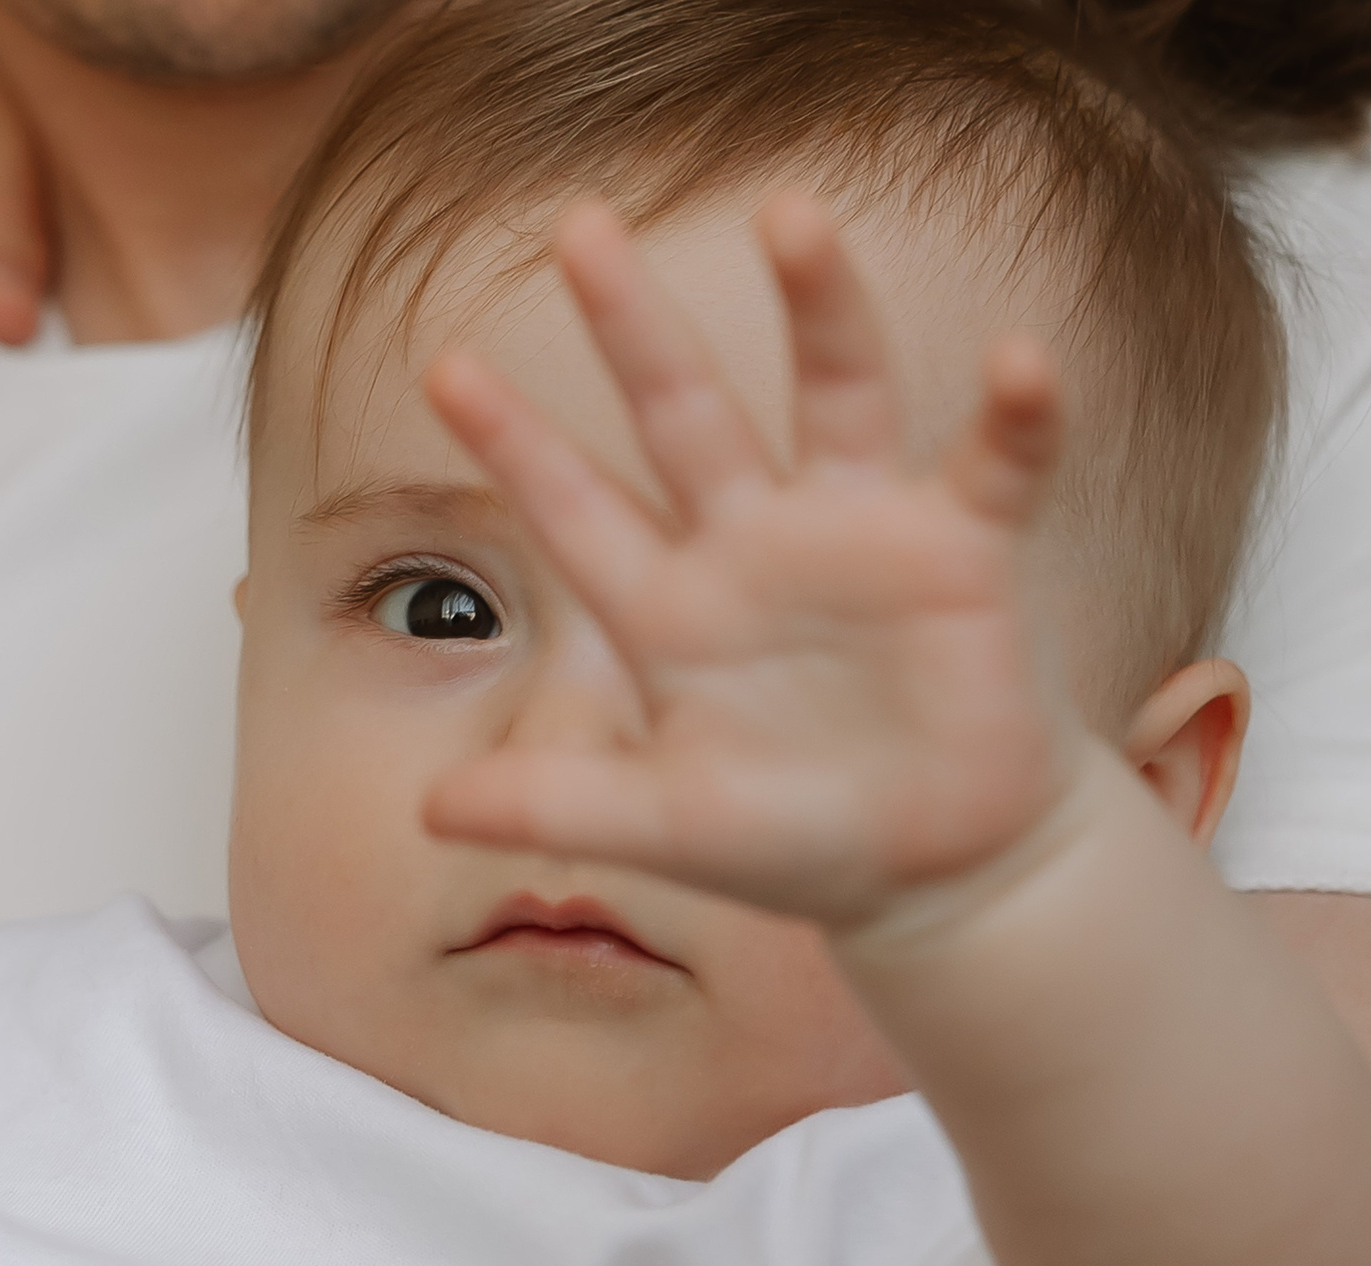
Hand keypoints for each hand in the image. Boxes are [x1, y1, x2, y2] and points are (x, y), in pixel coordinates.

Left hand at [425, 194, 1087, 936]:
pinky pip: (995, 466)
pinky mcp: (963, 554)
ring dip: (821, 306)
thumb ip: (555, 809)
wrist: (936, 871)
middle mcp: (752, 545)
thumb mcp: (665, 826)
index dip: (514, 442)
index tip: (442, 365)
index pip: (574, 507)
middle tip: (579, 226)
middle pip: (682, 411)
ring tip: (790, 212)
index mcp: (667, 606)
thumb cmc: (794, 840)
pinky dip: (1016, 418)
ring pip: (836, 394)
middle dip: (632, 324)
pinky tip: (1019, 362)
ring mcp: (858, 536)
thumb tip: (427, 813)